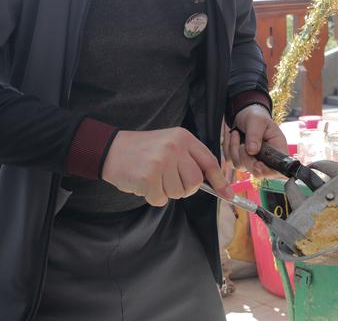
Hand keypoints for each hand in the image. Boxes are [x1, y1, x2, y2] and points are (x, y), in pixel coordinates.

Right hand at [101, 127, 228, 205]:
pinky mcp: (149, 176)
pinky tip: (143, 183)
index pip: (209, 162)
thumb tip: (211, 184)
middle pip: (194, 182)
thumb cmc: (142, 151)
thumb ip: (188, 159)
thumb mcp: (169, 144)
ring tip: (152, 178)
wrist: (110, 149)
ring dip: (165, 192)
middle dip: (183, 189)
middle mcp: (175, 147)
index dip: (220, 180)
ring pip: (177, 193)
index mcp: (183, 137)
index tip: (227, 194)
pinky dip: (152, 197)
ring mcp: (162, 161)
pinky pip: (160, 199)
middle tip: (167, 181)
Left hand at [226, 105, 286, 176]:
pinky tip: (233, 136)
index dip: (267, 171)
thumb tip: (252, 151)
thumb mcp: (258, 121)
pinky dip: (228, 147)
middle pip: (256, 171)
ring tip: (236, 133)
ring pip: (240, 165)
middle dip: (246, 157)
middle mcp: (266, 160)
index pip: (277, 170)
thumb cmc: (257, 117)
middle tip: (242, 141)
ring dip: (234, 148)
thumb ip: (255, 135)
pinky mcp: (240, 161)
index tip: (257, 163)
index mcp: (277, 150)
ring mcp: (252, 162)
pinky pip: (230, 160)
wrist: (246, 115)